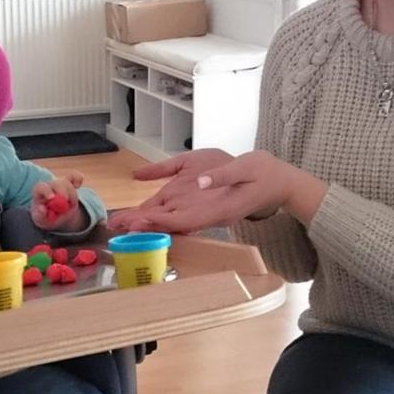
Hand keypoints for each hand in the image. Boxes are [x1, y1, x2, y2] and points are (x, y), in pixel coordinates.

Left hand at [31, 172, 88, 230]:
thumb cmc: (45, 217)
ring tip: (70, 207)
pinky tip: (77, 185)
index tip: (52, 198)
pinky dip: (78, 179)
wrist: (56, 216)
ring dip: (72, 196)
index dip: (47, 191)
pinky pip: (75, 176)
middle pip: (56, 183)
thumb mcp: (41, 220)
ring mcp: (60, 183)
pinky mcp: (70, 182)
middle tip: (66, 201)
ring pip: (68, 184)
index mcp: (39, 191)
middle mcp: (49, 185)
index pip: (41, 187)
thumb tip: (42, 209)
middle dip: (62, 191)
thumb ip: (40, 215)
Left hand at [108, 149, 327, 233]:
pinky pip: (176, 211)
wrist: (278, 181)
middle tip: (115, 225)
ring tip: (118, 222)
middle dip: (144, 225)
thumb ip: (223, 175)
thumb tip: (201, 182)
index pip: (185, 220)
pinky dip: (156, 214)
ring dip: (145, 221)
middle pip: (171, 223)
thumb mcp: (246, 168)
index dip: (160, 223)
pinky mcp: (201, 205)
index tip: (138, 223)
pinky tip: (139, 215)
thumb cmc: (265, 173)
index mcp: (218, 209)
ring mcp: (204, 211)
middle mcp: (207, 214)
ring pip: (170, 219)